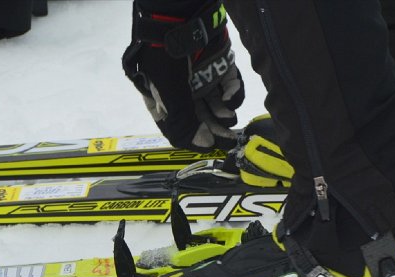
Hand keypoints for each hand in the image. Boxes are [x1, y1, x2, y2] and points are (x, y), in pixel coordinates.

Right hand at [122, 0, 243, 151]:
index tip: (207, 144)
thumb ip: (181, 121)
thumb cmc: (165, 52)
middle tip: (229, 141)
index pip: (177, 126)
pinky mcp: (220, 66)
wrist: (179, 13)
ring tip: (229, 118)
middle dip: (215, 130)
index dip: (192, 138)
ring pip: (217, 105)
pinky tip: (230, 99)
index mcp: (162, 97)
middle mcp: (182, 90)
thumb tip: (199, 143)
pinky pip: (230, 86)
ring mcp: (202, 77)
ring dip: (224, 116)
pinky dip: (233, 95)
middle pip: (201, 118)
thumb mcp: (167, 91)